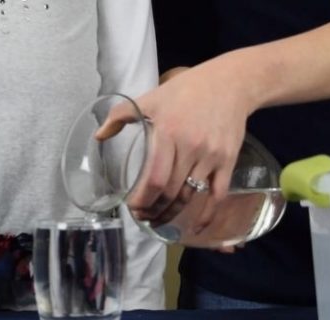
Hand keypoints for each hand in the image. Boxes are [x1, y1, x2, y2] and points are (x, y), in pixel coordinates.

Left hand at [97, 52, 259, 227]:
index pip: (155, 178)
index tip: (133, 208)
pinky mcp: (227, 161)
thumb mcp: (151, 98)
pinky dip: (206, 214)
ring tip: (159, 220)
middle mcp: (191, 147)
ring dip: (172, 213)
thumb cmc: (185, 91)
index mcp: (168, 133)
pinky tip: (195, 225)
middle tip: (143, 217)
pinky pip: (217, 194)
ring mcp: (211, 156)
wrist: (230, 83)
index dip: (143, 199)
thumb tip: (99, 135)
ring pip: (190, 195)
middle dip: (154, 210)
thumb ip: (121, 116)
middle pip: (170, 191)